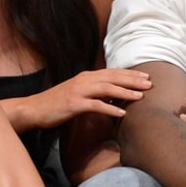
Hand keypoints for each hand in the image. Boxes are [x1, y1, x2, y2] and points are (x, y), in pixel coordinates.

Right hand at [33, 69, 150, 127]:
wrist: (35, 109)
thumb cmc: (57, 103)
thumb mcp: (78, 93)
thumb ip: (94, 91)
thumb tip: (112, 95)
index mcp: (86, 77)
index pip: (113, 73)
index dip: (130, 74)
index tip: (146, 77)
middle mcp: (84, 80)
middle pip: (113, 78)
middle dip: (133, 80)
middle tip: (150, 84)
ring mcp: (79, 91)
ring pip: (107, 89)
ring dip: (126, 92)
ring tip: (141, 96)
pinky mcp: (74, 104)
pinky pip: (96, 106)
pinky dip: (110, 108)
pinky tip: (122, 113)